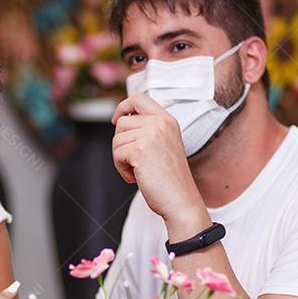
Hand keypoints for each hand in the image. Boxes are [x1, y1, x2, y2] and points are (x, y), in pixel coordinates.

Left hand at [112, 94, 209, 237]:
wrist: (180, 200)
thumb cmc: (171, 179)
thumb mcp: (164, 145)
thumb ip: (148, 130)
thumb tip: (121, 121)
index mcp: (167, 120)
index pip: (140, 98)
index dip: (123, 106)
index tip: (117, 120)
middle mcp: (160, 123)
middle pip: (122, 122)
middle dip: (121, 143)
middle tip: (134, 161)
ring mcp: (150, 135)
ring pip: (117, 139)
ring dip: (121, 159)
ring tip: (137, 171)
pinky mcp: (139, 150)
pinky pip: (117, 154)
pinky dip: (121, 169)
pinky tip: (136, 177)